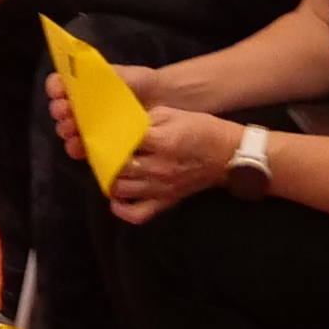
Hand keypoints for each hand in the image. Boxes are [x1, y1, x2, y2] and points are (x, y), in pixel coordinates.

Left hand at [104, 95, 239, 221]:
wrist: (227, 155)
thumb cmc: (201, 129)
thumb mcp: (173, 113)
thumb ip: (145, 118)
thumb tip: (120, 124)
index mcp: (162, 141)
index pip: (122, 141)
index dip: (107, 136)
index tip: (101, 131)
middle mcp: (158, 167)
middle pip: (117, 166)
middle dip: (104, 157)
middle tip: (101, 149)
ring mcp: (161, 188)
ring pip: (121, 189)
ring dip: (109, 179)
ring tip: (108, 168)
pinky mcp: (166, 202)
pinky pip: (137, 214)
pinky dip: (121, 209)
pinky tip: (116, 198)